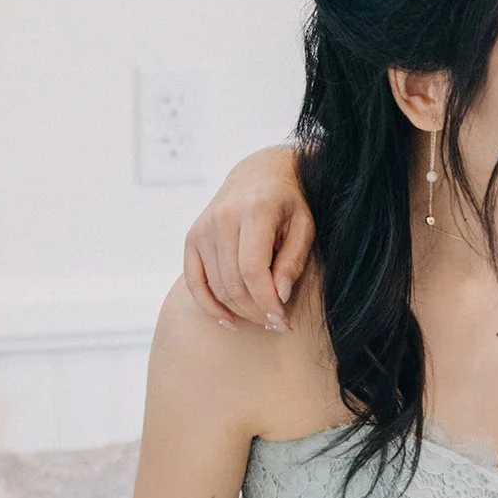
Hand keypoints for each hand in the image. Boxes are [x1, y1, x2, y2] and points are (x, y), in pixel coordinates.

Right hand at [183, 148, 309, 330]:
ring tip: (262, 318)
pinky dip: (209, 306)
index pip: (253, 270)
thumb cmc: (289, 202)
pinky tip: (229, 320)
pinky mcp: (192, 238)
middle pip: (233, 282)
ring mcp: (202, 228)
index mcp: (254, 211)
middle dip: (256, 311)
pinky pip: (194, 282)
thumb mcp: (304, 226)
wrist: (260, 174)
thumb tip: (279, 297)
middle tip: (276, 323)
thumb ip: (293, 260)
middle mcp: (222, 218)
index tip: (283, 321)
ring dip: (239, 311)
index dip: (267, 302)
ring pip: (216, 286)